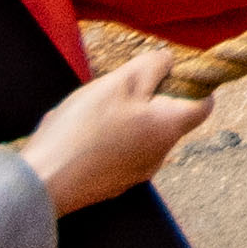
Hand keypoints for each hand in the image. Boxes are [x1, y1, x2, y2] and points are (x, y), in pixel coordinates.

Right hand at [17, 47, 218, 216]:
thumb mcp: (120, 82)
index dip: (191, 82)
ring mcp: (136, 174)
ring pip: (140, 132)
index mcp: (168, 129)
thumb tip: (169, 62)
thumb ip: (152, 66)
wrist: (41, 184)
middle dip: (146, 97)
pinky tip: (78, 136)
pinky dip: (106, 138)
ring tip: (89, 115)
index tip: (163, 72)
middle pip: (168, 116)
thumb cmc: (83, 129)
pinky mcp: (112, 184)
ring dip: (122, 116)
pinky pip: (119, 151)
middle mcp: (160, 155)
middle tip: (113, 91)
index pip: (204, 104)